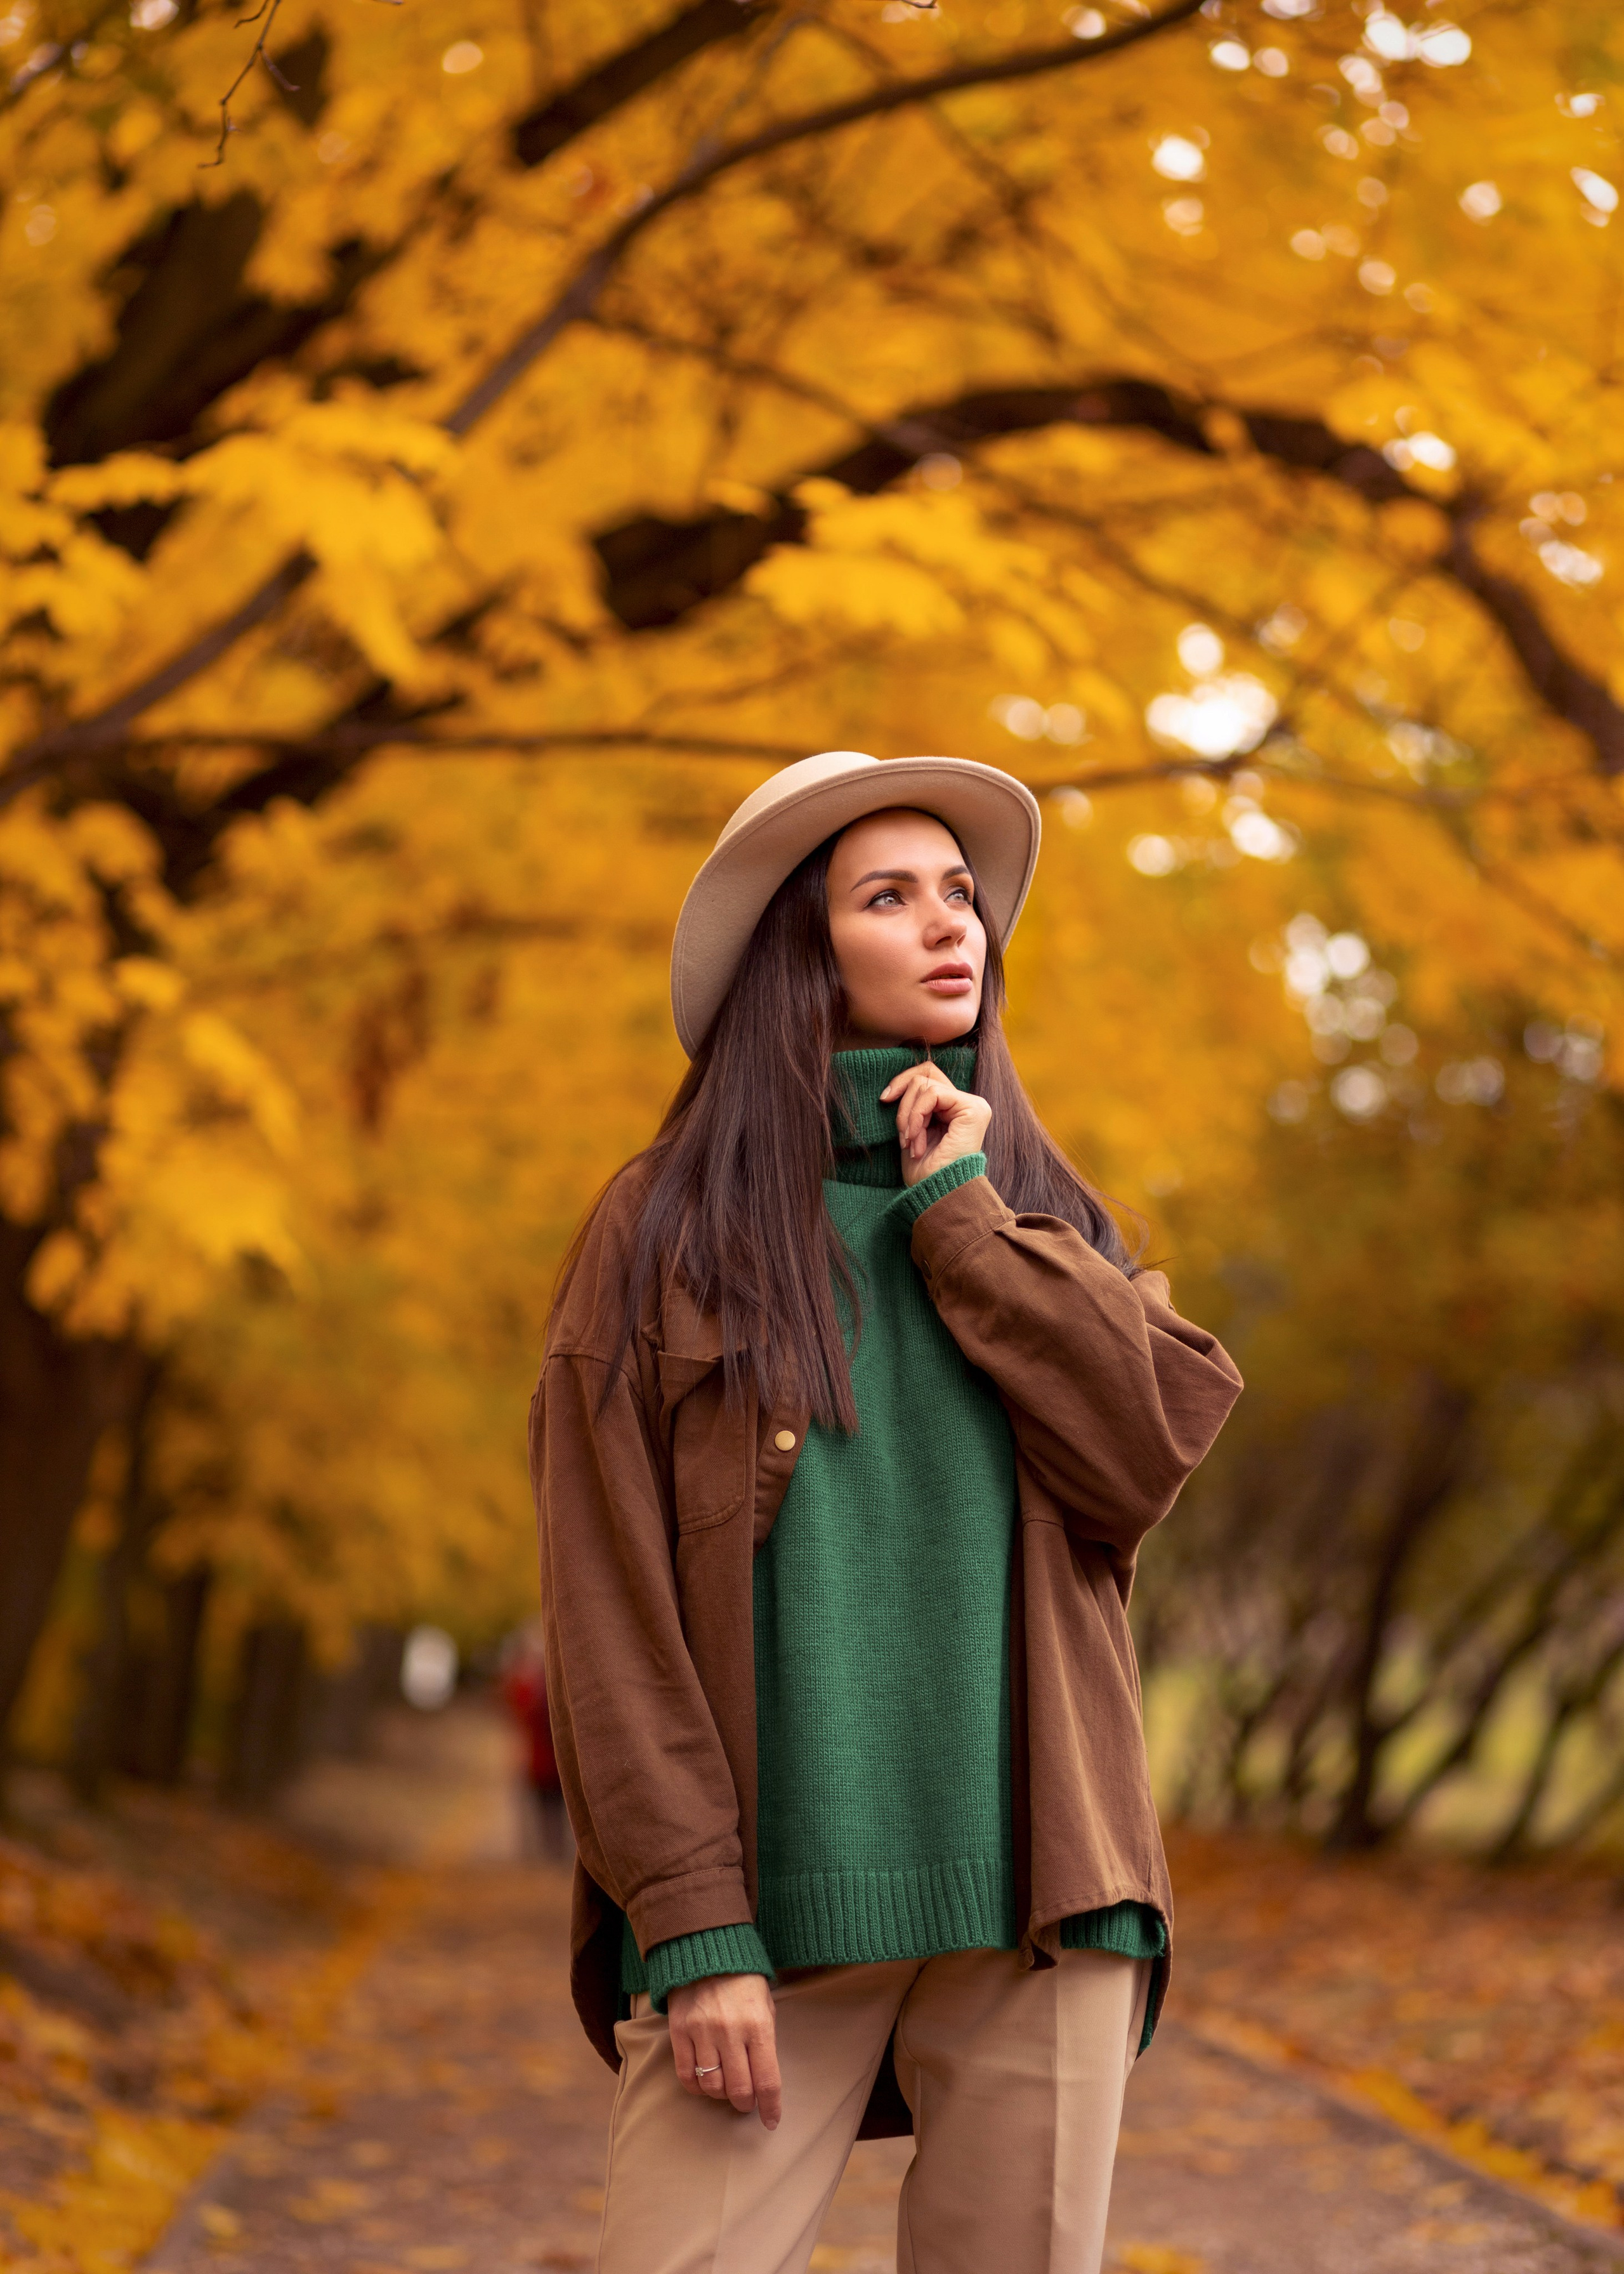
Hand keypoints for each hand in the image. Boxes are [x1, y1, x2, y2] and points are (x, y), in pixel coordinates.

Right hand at [667, 1973, 780, 2127]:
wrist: (706, 1951)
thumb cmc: (743, 1982)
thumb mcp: (765, 2006)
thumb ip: (765, 2043)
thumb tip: (764, 2083)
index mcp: (758, 2025)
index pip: (767, 2080)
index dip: (771, 2108)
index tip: (771, 2121)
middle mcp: (730, 2032)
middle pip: (739, 2090)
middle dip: (746, 2103)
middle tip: (747, 2100)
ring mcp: (702, 2032)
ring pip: (712, 2087)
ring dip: (722, 2094)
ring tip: (726, 2085)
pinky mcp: (679, 2031)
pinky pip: (687, 2076)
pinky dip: (697, 2088)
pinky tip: (705, 2082)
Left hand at [880, 1060, 991, 1187]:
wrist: (936, 1194)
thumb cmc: (923, 1170)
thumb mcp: (911, 1130)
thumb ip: (912, 1105)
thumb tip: (895, 1085)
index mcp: (953, 1108)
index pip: (927, 1076)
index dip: (902, 1082)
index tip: (884, 1099)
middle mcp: (966, 1104)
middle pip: (926, 1072)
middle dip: (903, 1098)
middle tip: (900, 1131)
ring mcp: (973, 1105)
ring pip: (925, 1083)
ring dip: (909, 1116)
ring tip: (911, 1143)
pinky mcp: (974, 1109)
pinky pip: (932, 1094)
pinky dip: (916, 1116)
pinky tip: (916, 1141)